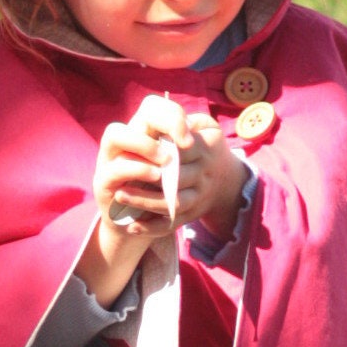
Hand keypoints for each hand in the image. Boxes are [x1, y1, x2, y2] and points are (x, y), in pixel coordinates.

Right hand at [92, 96, 182, 237]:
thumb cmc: (162, 192)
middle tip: (184, 145)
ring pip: (116, 134)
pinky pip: (116, 167)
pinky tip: (155, 176)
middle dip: (165, 126)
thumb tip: (193, 127)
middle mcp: (123, 139)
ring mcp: (108, 158)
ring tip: (166, 162)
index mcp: (142, 132)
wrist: (138, 224)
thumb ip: (183, 148)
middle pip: (134, 115)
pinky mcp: (102, 180)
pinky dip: (137, 169)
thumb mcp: (176, 170)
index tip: (189, 139)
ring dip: (145, 146)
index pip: (153, 106)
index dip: (172, 115)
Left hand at [94, 98, 245, 235]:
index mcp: (206, 148)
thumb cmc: (206, 145)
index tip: (134, 149)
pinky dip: (151, 228)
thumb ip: (184, 119)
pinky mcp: (192, 215)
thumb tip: (163, 121)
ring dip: (145, 202)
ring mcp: (199, 197)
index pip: (180, 149)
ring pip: (172, 204)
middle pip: (175, 179)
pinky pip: (171, 225)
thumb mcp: (206, 126)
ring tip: (119, 195)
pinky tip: (131, 227)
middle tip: (120, 175)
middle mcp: (205, 174)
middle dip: (147, 178)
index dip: (157, 150)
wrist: (227, 181)